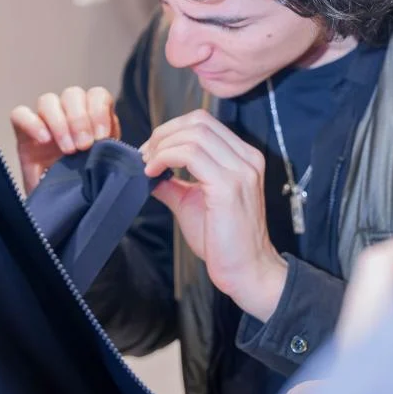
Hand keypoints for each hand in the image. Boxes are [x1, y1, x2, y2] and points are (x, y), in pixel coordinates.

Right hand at [11, 86, 120, 194]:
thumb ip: (112, 156)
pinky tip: (44, 140)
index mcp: (91, 117)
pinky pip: (20, 114)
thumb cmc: (83, 185)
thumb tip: (128, 157)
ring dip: (60, 122)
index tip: (102, 137)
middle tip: (84, 145)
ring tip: (68, 149)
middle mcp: (67, 114)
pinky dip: (33, 123)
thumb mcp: (103, 169)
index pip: (97, 95)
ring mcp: (44, 121)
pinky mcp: (22, 131)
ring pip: (48, 100)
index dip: (100, 111)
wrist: (59, 205)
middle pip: (73, 94)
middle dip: (80, 119)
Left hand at [142, 109, 287, 321]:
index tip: (151, 150)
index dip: (172, 129)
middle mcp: (247, 158)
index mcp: (244, 157)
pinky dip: (165, 157)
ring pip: (193, 135)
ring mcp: (240, 170)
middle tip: (145, 155)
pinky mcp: (228, 186)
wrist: (247, 271)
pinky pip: (190, 155)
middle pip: (198, 121)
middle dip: (164, 133)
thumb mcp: (194, 203)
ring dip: (162, 146)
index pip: (204, 122)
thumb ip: (175, 183)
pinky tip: (154, 172)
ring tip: (148, 165)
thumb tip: (150, 171)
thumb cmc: (224, 242)